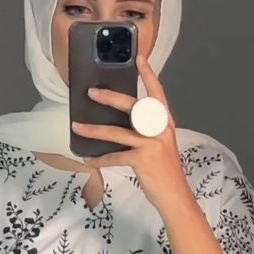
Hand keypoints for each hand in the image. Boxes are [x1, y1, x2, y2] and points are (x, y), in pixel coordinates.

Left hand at [72, 54, 188, 219]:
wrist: (175, 196)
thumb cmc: (164, 171)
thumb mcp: (160, 145)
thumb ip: (146, 131)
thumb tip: (119, 122)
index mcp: (165, 123)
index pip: (158, 94)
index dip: (149, 75)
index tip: (139, 58)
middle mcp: (160, 130)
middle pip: (133, 107)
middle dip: (110, 98)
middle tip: (92, 92)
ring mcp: (152, 144)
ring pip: (118, 132)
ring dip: (94, 130)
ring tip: (77, 127)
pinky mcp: (143, 160)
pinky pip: (115, 157)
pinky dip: (100, 159)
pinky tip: (88, 160)